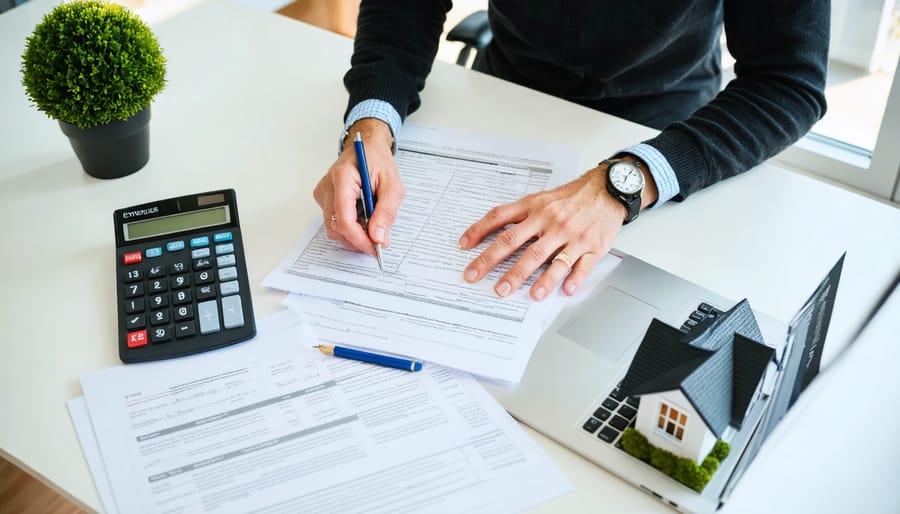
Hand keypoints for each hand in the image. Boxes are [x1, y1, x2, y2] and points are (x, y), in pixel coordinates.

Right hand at [313, 118, 404, 255]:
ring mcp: (323, 193)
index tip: (375, 247)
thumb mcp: (392, 185)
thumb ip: (386, 212)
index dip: (359, 238)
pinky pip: (334, 221)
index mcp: (342, 177)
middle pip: (336, 227)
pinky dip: (350, 227)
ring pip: (334, 228)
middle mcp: (327, 186)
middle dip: (358, 240)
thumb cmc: (378, 161)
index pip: (344, 218)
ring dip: (354, 234)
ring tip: (373, 226)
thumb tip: (379, 238)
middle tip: (379, 241)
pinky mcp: (324, 198)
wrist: (367, 147)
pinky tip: (363, 219)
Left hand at [458, 159, 656, 299]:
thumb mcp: (541, 198)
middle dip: (495, 263)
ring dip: (536, 278)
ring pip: (550, 258)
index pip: (500, 219)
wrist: (607, 190)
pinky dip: (573, 278)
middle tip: (478, 278)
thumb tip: (491, 231)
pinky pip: (581, 265)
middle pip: (518, 243)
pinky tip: (565, 289)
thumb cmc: (571, 197)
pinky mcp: (592, 246)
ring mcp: (572, 235)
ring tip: (526, 294)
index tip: (463, 246)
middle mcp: (550, 221)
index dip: (479, 231)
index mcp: (535, 208)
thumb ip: (518, 214)